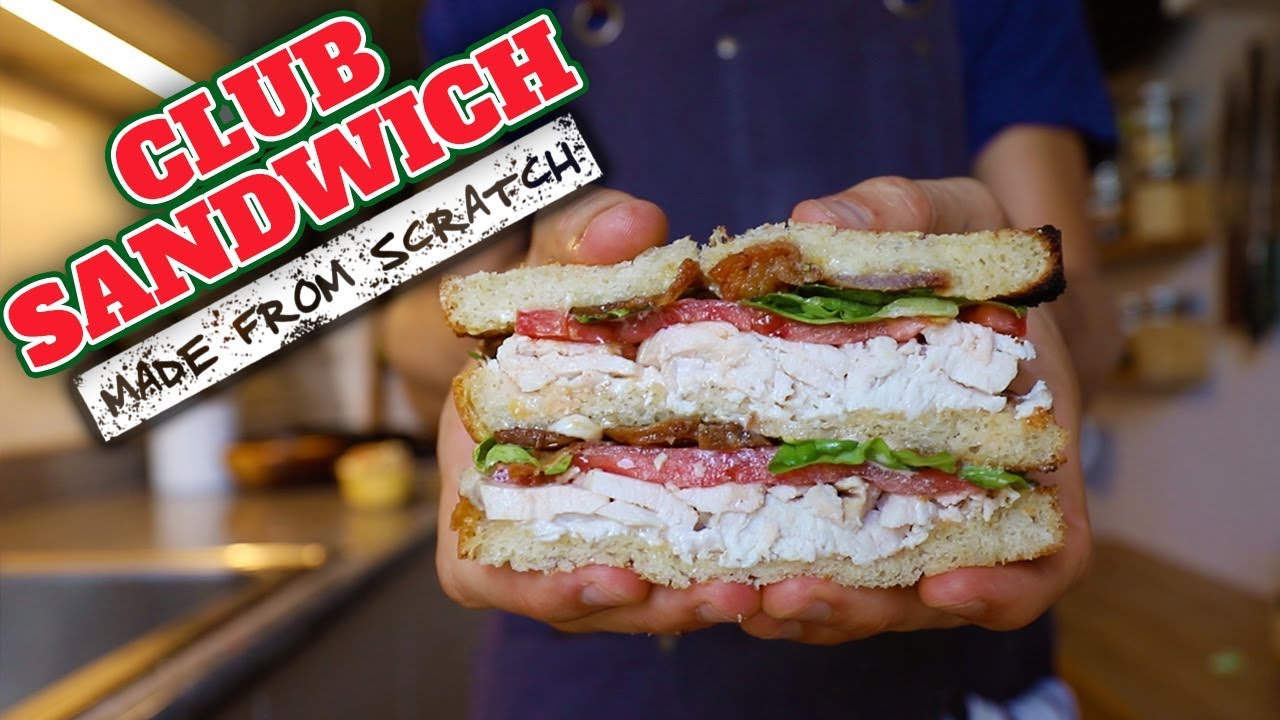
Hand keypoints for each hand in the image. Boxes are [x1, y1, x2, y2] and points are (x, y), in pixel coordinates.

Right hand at [434, 188, 760, 632]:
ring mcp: (590, 536)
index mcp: (483, 474)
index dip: (543, 586)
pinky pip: (672, 577)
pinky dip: (712, 580)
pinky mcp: (646, 533)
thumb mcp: (557, 252)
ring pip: (633, 602)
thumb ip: (584, 235)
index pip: (487, 567)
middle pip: (579, 600)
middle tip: (725, 593)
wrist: (572, 310)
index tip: (618, 573)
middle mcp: (532, 523)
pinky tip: (777, 572)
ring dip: (692, 605)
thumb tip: (630, 225)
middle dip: (650, 606)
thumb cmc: (548, 288)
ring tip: (759, 589)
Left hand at [737, 177, 1091, 643]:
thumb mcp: (945, 214)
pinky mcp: (845, 507)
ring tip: (742, 600)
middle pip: (935, 591)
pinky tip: (724, 578)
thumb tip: (813, 220)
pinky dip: (783, 581)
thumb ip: (896, 213)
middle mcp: (971, 499)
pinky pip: (824, 564)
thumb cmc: (967, 253)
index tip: (944, 583)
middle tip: (789, 598)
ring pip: (872, 595)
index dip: (1006, 584)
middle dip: (864, 607)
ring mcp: (906, 513)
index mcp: (1028, 446)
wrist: (947, 275)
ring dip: (811, 609)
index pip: (1049, 548)